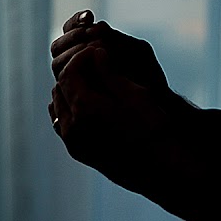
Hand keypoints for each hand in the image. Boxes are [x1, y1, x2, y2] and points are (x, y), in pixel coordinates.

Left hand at [48, 44, 179, 191]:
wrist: (162, 169)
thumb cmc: (154, 128)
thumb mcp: (135, 94)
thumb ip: (110, 73)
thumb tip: (96, 52)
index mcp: (85, 108)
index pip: (70, 72)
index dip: (82, 57)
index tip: (98, 51)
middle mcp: (73, 127)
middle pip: (60, 87)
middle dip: (75, 72)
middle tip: (95, 63)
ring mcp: (73, 142)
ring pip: (59, 106)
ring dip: (71, 90)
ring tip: (94, 82)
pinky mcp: (78, 153)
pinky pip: (63, 124)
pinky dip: (71, 109)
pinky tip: (91, 104)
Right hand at [50, 10, 169, 92]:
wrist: (155, 104)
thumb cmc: (147, 75)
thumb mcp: (136, 52)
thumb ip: (116, 39)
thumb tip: (95, 26)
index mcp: (89, 46)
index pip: (70, 28)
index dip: (76, 21)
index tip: (89, 17)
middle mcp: (77, 63)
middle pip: (58, 46)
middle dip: (72, 37)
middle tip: (87, 36)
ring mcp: (75, 81)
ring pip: (58, 64)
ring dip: (71, 54)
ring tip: (92, 53)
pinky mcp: (76, 98)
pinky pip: (64, 84)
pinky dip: (74, 74)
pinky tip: (91, 71)